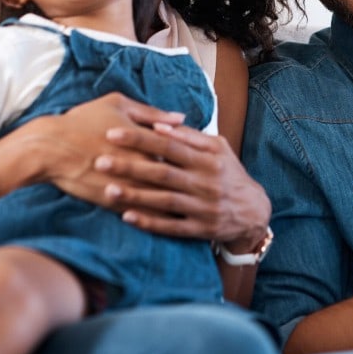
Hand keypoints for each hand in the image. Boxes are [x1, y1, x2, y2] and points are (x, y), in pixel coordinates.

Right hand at [0, 92, 185, 206]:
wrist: (50, 148)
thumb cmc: (83, 120)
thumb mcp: (118, 104)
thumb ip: (152, 112)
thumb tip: (181, 117)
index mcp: (145, 138)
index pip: (179, 148)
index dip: (190, 153)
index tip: (198, 158)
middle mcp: (141, 164)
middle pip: (176, 176)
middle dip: (190, 181)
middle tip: (206, 185)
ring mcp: (129, 185)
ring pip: (164, 199)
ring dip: (181, 204)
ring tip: (195, 207)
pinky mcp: (115, 202)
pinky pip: (143, 213)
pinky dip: (158, 218)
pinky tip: (170, 220)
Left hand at [96, 123, 271, 248]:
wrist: (253, 210)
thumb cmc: (228, 173)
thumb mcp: (217, 148)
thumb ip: (189, 136)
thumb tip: (159, 124)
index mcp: (208, 158)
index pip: (169, 144)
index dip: (140, 138)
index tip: (112, 132)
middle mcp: (205, 181)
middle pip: (163, 172)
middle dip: (130, 166)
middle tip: (99, 161)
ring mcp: (203, 207)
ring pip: (164, 200)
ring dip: (135, 196)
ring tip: (107, 189)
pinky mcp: (200, 229)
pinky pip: (172, 226)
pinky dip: (150, 222)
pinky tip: (127, 217)